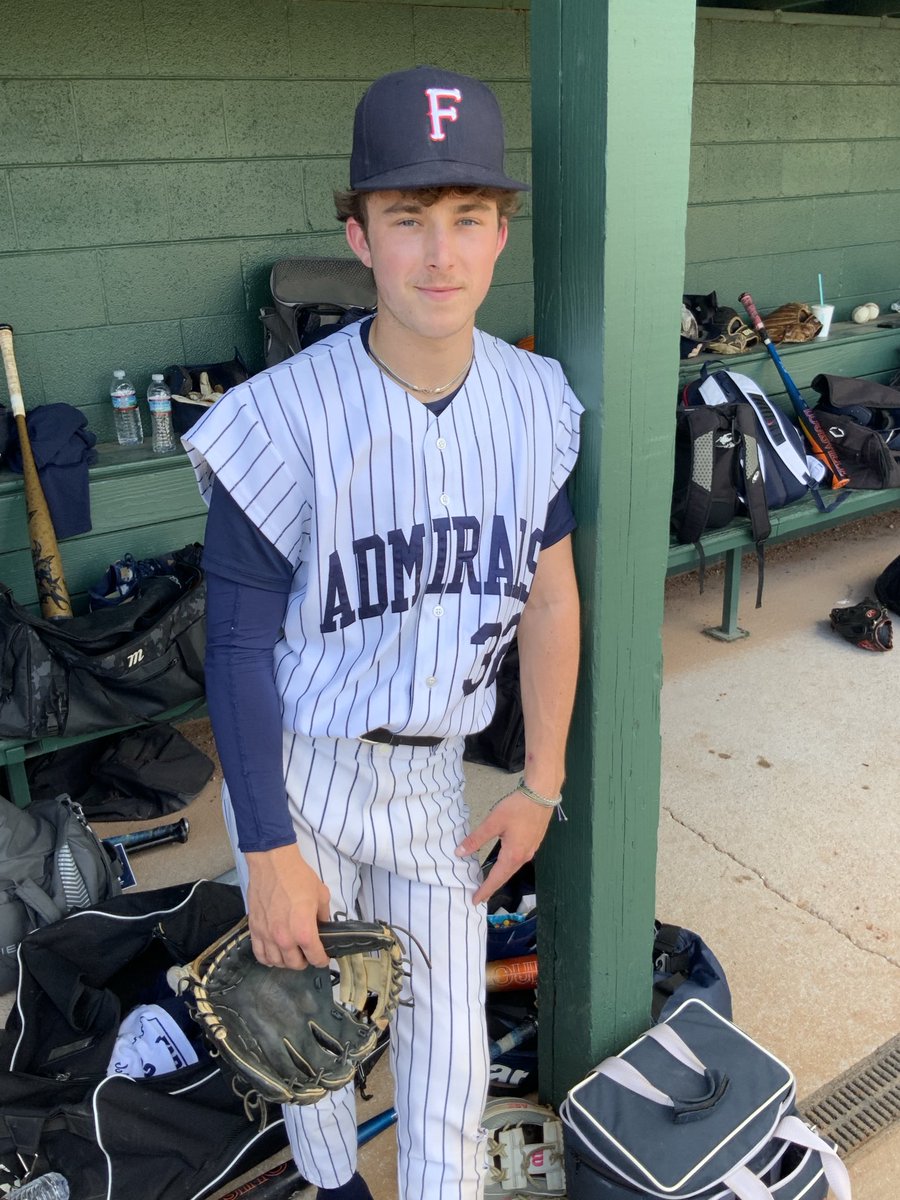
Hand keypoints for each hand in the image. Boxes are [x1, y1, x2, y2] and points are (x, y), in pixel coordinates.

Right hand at [244, 843, 331, 968]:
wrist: (273, 864)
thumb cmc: (298, 877)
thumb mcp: (321, 895)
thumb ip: (323, 916)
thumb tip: (323, 927)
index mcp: (304, 932)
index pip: (315, 958)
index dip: (322, 960)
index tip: (324, 957)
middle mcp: (284, 939)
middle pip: (295, 964)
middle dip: (305, 961)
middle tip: (308, 952)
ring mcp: (267, 936)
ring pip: (276, 962)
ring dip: (286, 961)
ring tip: (292, 952)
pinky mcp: (254, 930)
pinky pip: (260, 955)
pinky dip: (268, 958)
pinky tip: (274, 953)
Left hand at [455, 790, 555, 904]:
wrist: (542, 795)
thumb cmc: (517, 808)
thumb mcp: (493, 822)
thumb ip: (476, 839)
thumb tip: (459, 853)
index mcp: (512, 855)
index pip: (496, 878)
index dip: (484, 890)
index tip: (474, 900)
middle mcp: (523, 857)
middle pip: (505, 877)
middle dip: (492, 887)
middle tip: (479, 895)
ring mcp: (530, 851)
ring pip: (512, 869)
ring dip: (500, 877)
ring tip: (489, 882)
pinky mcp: (533, 843)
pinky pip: (518, 861)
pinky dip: (507, 867)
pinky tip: (503, 864)